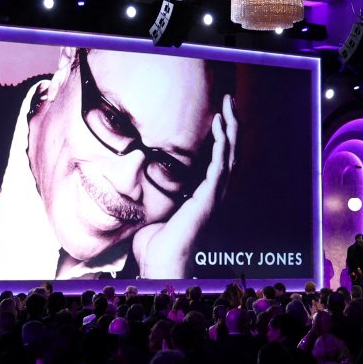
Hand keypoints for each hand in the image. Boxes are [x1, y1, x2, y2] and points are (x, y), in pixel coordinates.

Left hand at [133, 95, 237, 277]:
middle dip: (230, 125)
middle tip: (229, 101)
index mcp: (203, 194)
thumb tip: (132, 181)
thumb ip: (151, 194)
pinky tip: (220, 126)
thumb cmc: (153, 243)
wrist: (160, 262)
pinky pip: (220, 165)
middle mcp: (213, 192)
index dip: (220, 135)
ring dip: (230, 127)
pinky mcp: (208, 198)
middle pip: (229, 151)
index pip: (218, 158)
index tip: (218, 114)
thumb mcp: (152, 210)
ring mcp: (213, 195)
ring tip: (228, 105)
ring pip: (229, 154)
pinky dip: (222, 144)